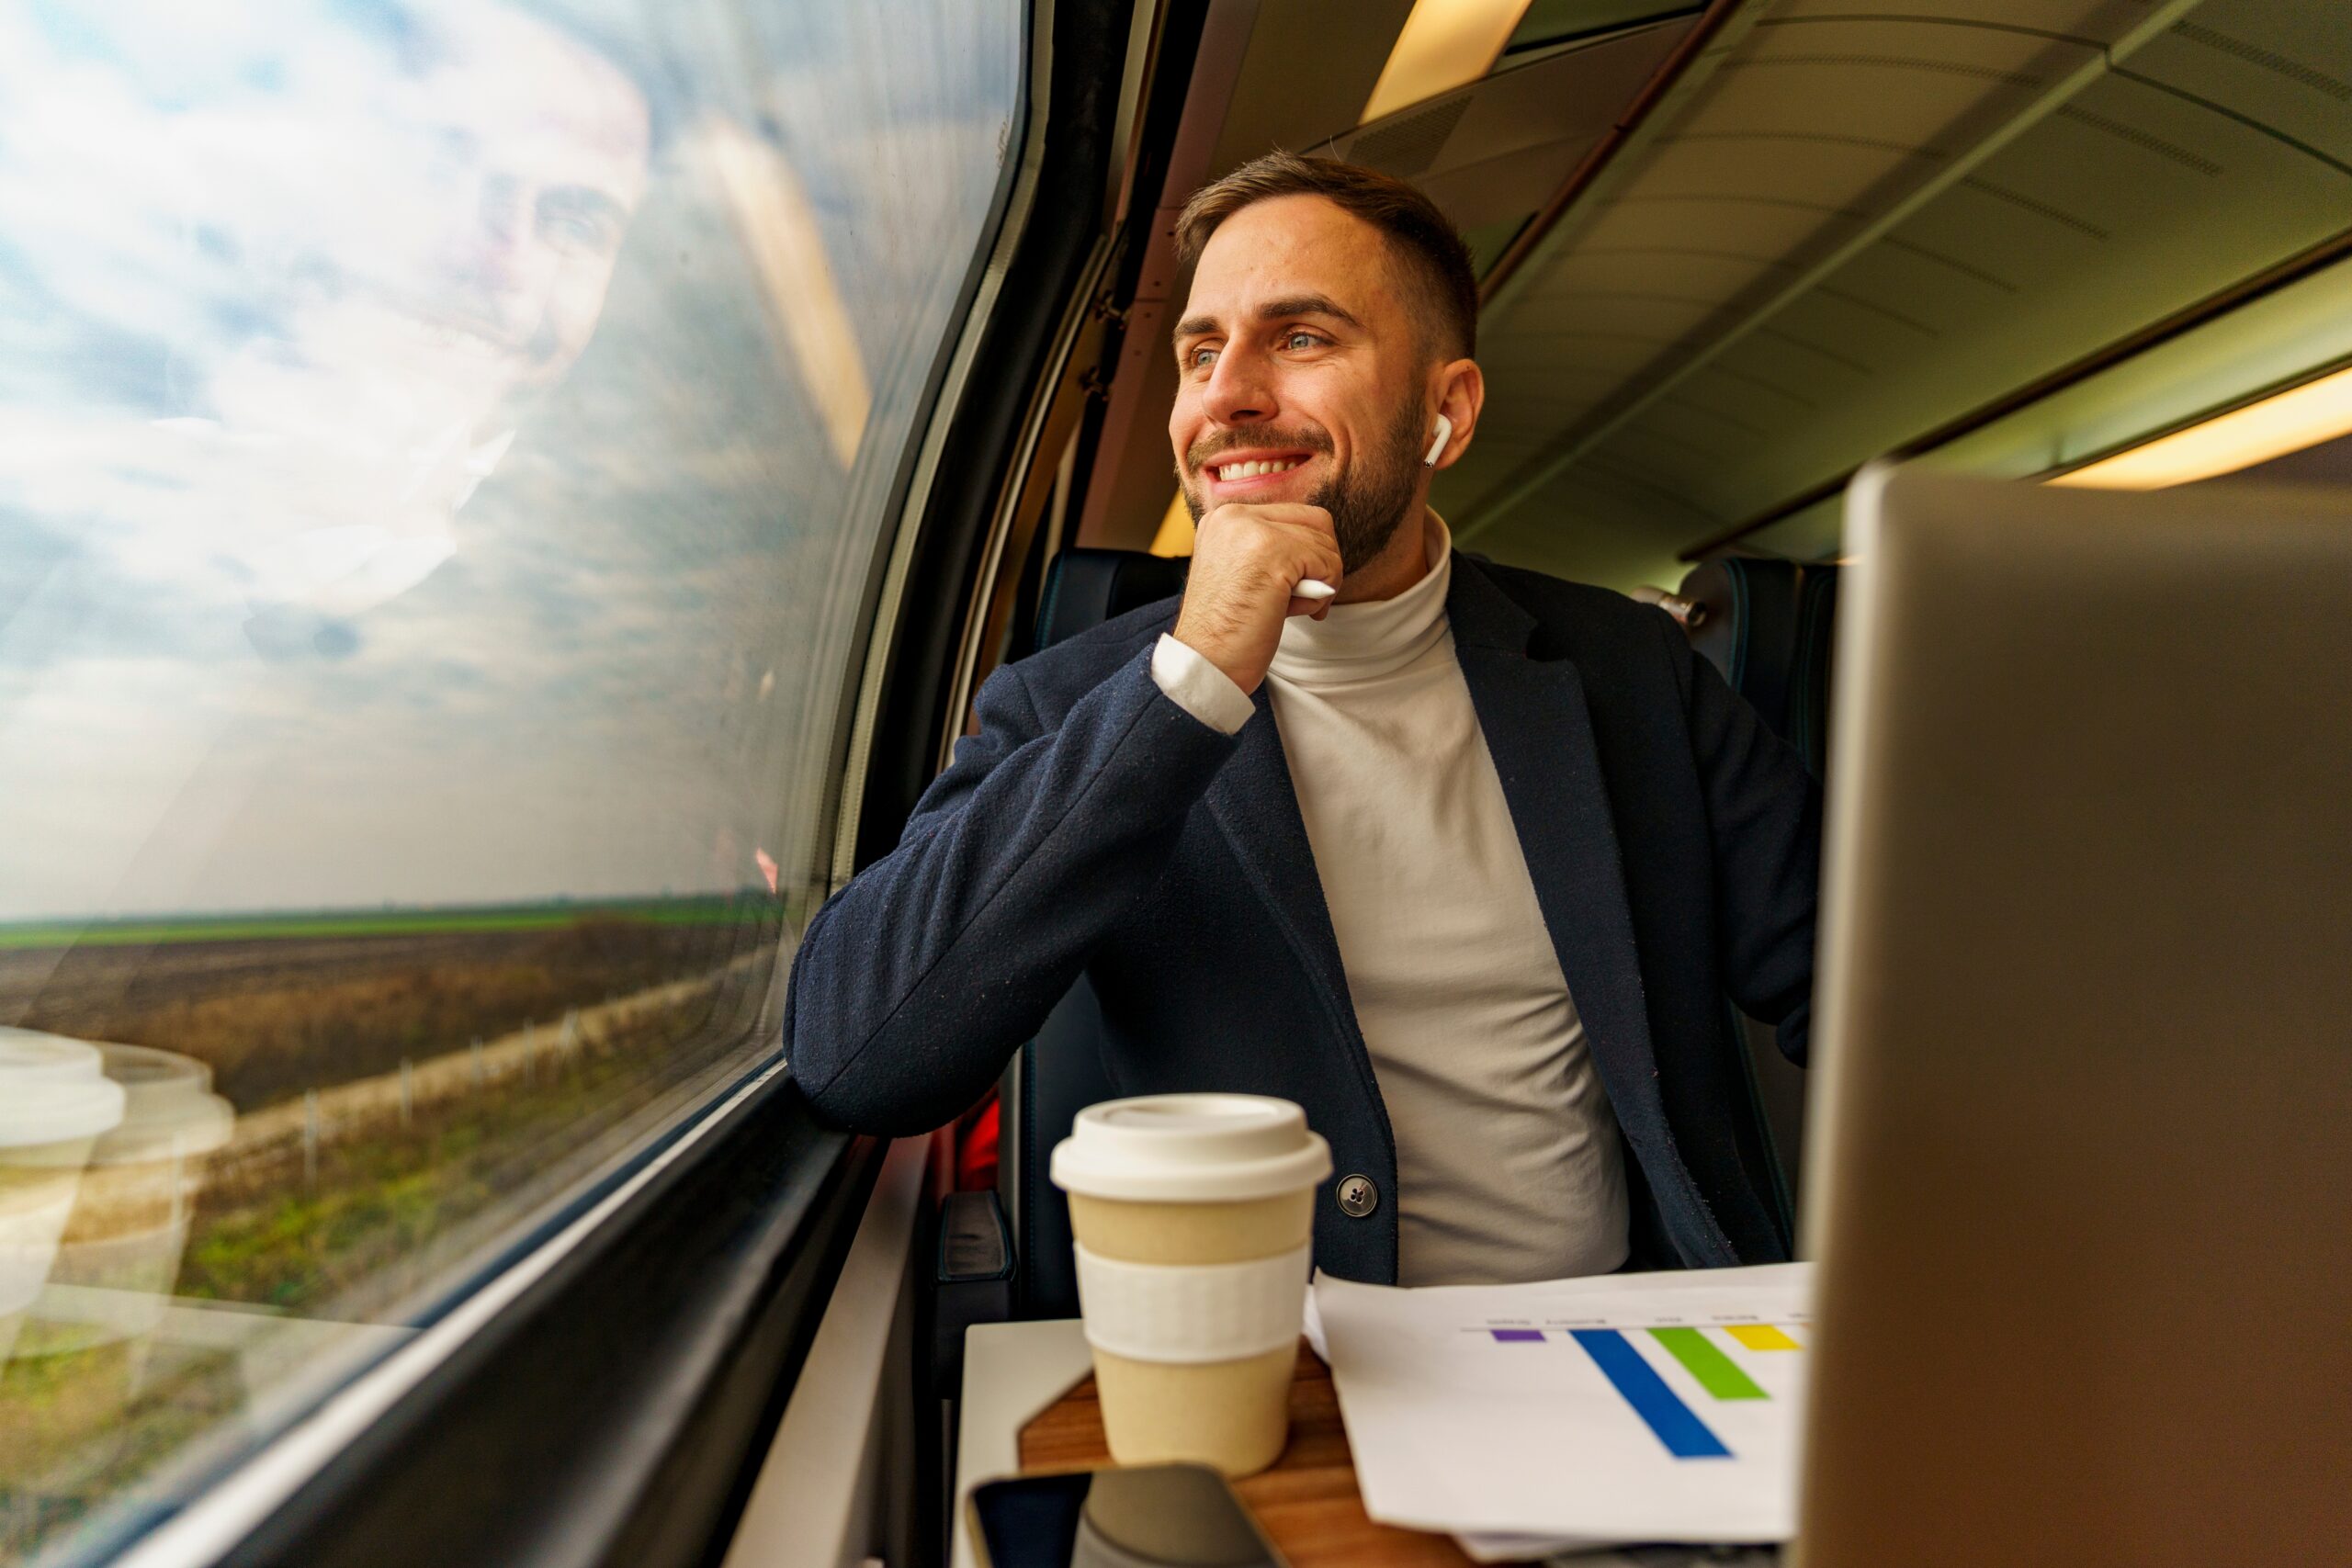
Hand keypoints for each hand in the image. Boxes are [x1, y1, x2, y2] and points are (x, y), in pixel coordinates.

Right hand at [1172, 502, 1342, 693]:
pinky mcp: (1274, 552)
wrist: (1204, 663)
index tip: (1294, 589)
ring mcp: (1253, 530)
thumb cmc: (1226, 631)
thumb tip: (1322, 547)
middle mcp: (1235, 516)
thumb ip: (1271, 551)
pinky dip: (1322, 594)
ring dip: (1322, 583)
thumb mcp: (1242, 574)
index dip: (1308, 553)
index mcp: (1224, 518)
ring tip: (1290, 609)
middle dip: (1322, 564)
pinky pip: (1328, 565)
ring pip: (1325, 544)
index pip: (1294, 515)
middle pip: (1317, 522)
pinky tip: (1291, 613)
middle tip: (1305, 599)